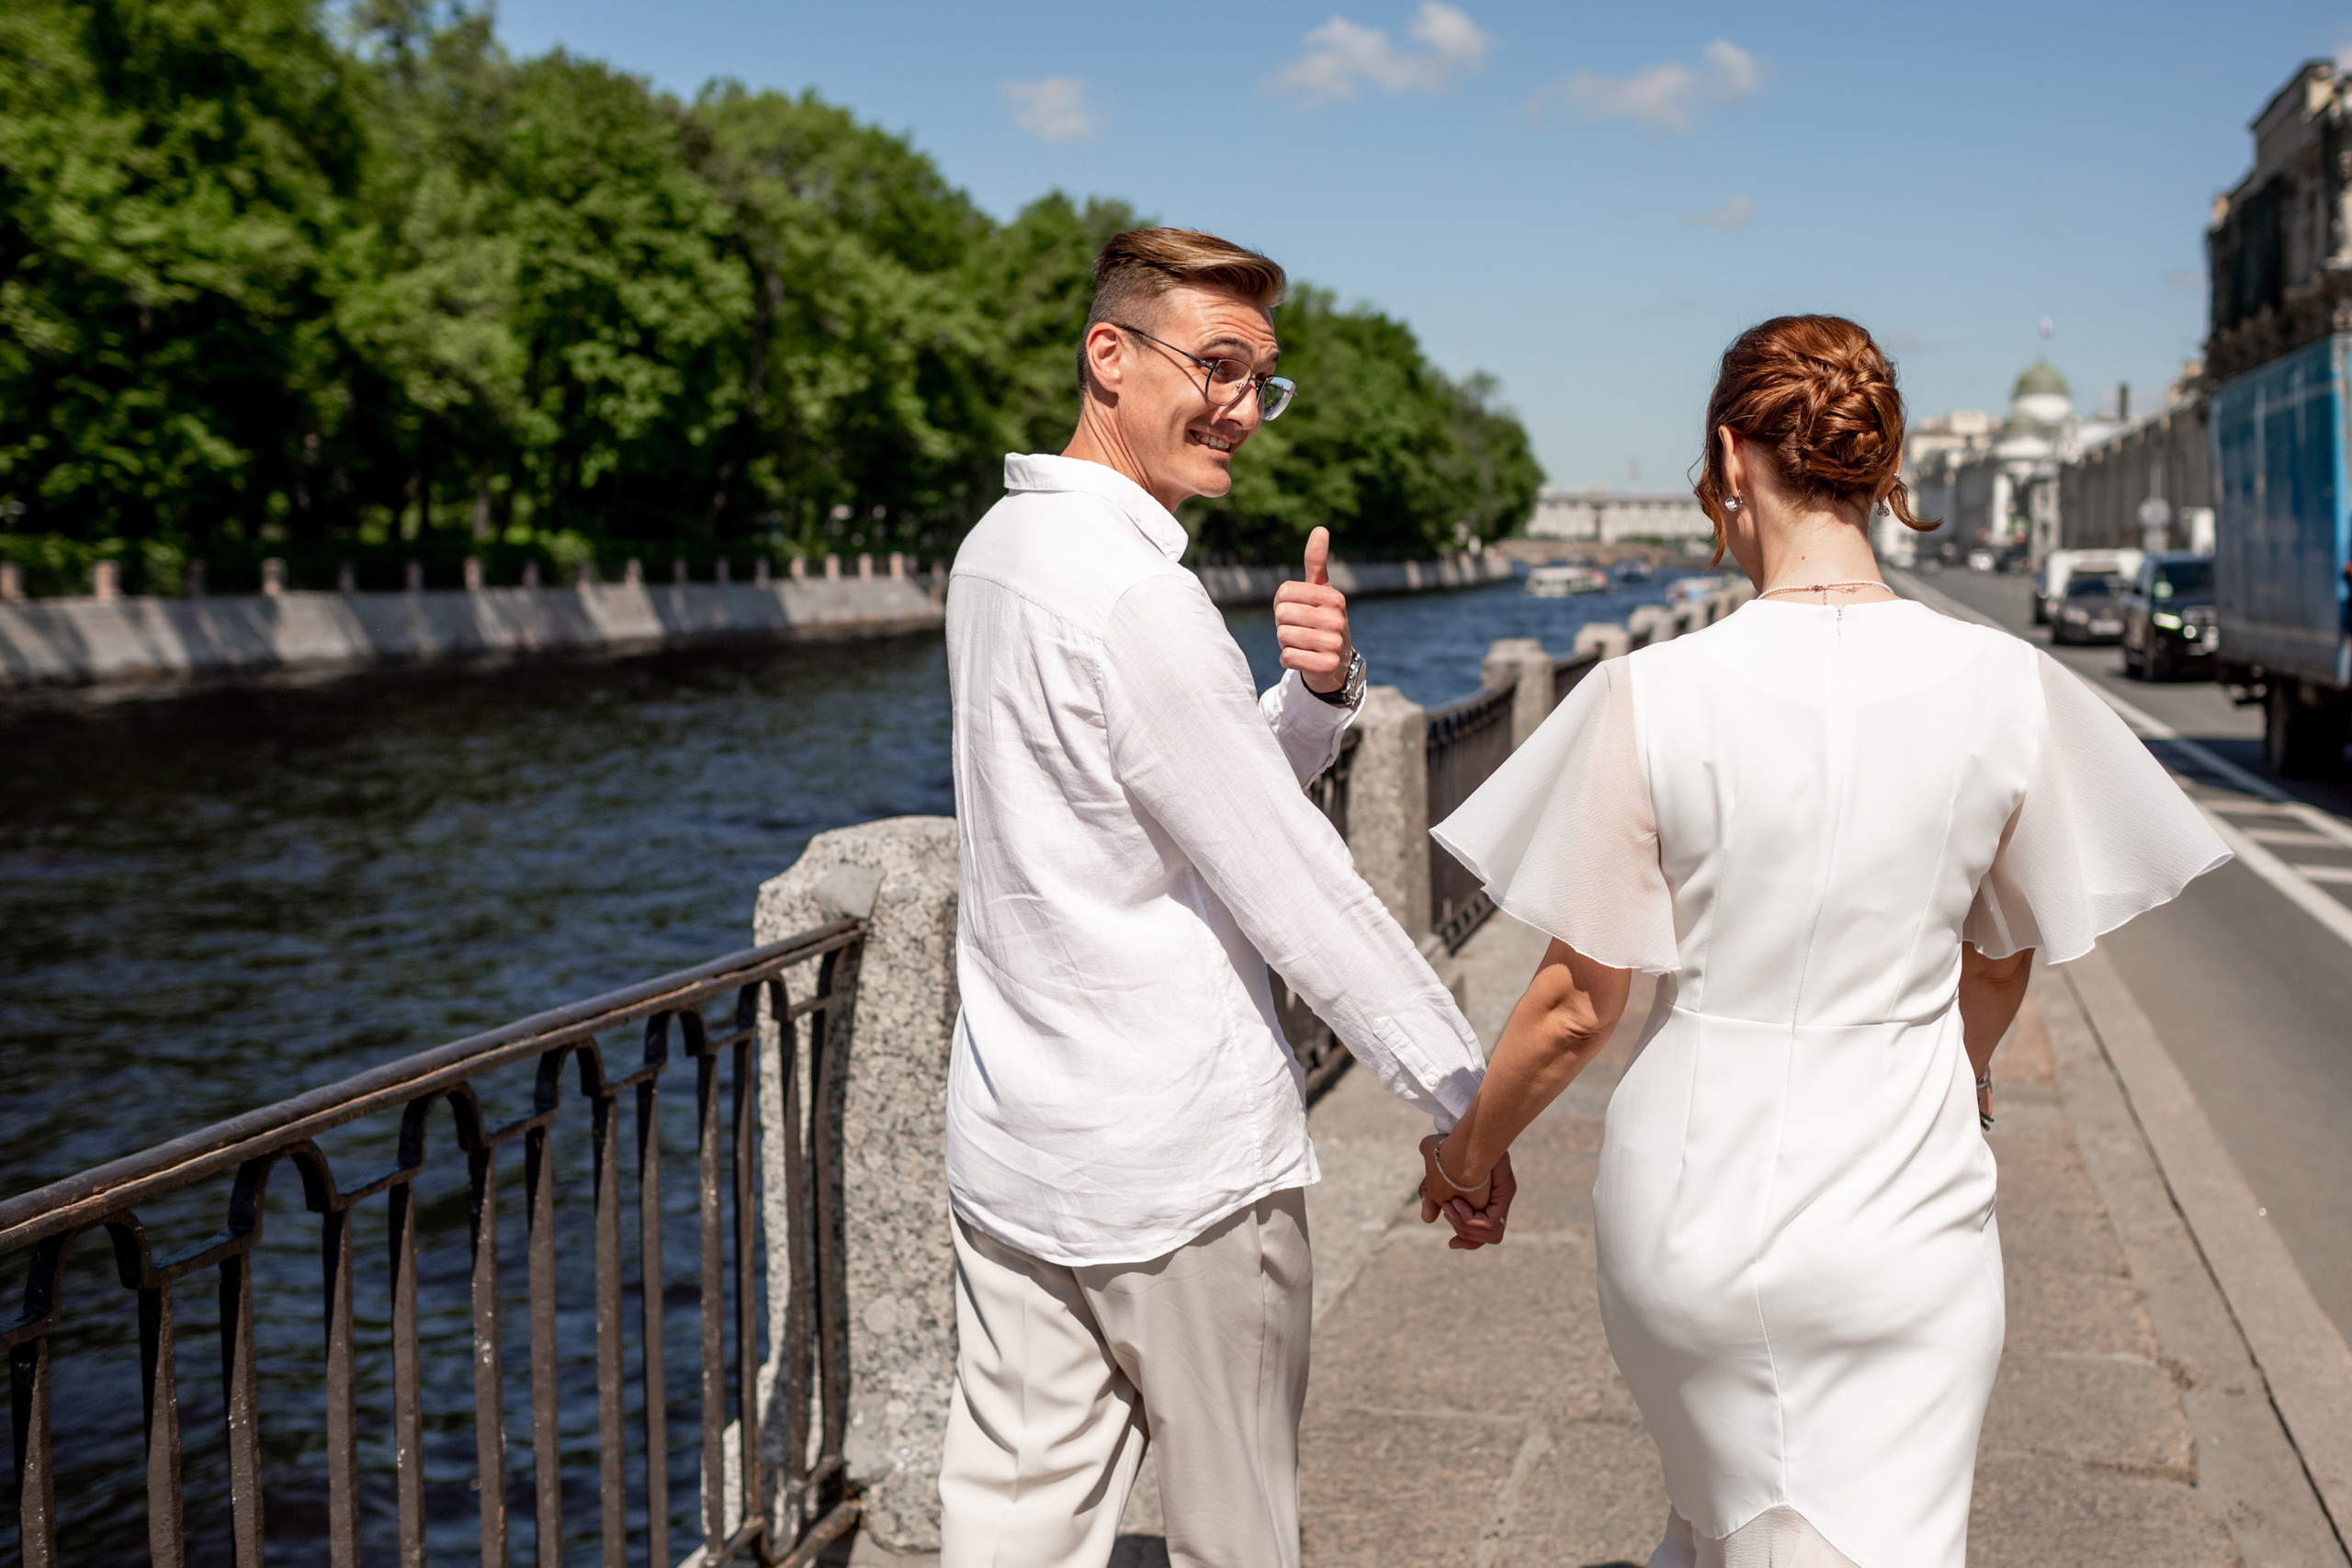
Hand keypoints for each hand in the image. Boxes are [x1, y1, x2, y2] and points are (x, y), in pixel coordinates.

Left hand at [1274, 527, 1354, 692]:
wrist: (1336, 662)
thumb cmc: (1321, 619)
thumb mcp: (1320, 590)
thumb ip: (1316, 562)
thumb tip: (1320, 528)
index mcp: (1334, 597)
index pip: (1284, 593)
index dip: (1283, 603)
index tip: (1298, 610)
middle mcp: (1337, 619)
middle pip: (1282, 614)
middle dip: (1284, 624)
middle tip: (1300, 629)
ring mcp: (1333, 644)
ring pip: (1283, 636)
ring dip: (1285, 642)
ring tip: (1303, 643)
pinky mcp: (1325, 666)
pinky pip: (1287, 657)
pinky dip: (1288, 659)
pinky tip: (1303, 658)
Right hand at [1420, 1136, 1514, 1247]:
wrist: (1467, 1132)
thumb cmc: (1451, 1145)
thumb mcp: (1435, 1173)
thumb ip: (1432, 1195)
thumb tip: (1428, 1218)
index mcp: (1487, 1198)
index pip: (1484, 1232)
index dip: (1468, 1242)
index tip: (1452, 1243)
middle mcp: (1498, 1200)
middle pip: (1489, 1237)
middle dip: (1465, 1234)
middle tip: (1448, 1213)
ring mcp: (1503, 1197)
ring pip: (1489, 1234)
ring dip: (1463, 1225)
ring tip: (1452, 1205)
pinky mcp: (1505, 1194)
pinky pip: (1488, 1225)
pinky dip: (1469, 1220)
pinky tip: (1457, 1203)